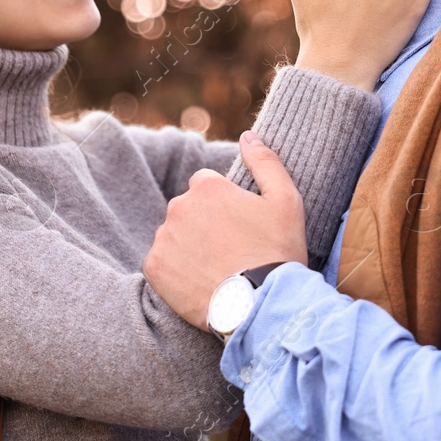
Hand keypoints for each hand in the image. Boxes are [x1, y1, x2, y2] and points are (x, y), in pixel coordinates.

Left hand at [143, 132, 307, 329]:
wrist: (261, 305)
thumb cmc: (277, 252)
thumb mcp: (286, 201)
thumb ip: (265, 162)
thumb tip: (248, 135)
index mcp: (208, 186)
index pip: (206, 185)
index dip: (224, 205)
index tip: (239, 227)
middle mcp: (179, 206)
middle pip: (188, 210)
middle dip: (204, 224)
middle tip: (230, 250)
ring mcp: (164, 238)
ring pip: (174, 235)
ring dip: (188, 247)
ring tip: (216, 269)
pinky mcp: (154, 268)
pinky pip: (160, 263)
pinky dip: (174, 272)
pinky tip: (198, 282)